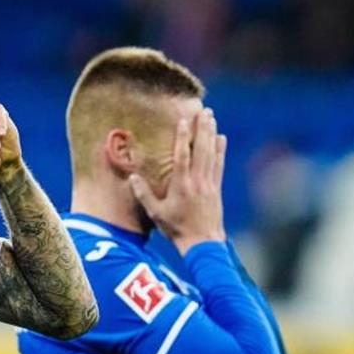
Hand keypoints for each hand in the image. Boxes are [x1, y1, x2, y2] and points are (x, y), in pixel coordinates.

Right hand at [130, 108, 227, 254]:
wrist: (202, 242)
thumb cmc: (176, 228)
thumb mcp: (155, 213)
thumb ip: (143, 194)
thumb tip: (132, 177)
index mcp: (181, 186)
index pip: (182, 156)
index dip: (182, 138)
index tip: (183, 121)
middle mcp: (196, 181)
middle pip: (200, 150)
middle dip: (202, 129)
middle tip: (204, 112)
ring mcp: (209, 183)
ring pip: (211, 154)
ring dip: (211, 134)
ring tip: (211, 118)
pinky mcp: (216, 188)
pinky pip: (219, 164)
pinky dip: (220, 150)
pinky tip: (221, 138)